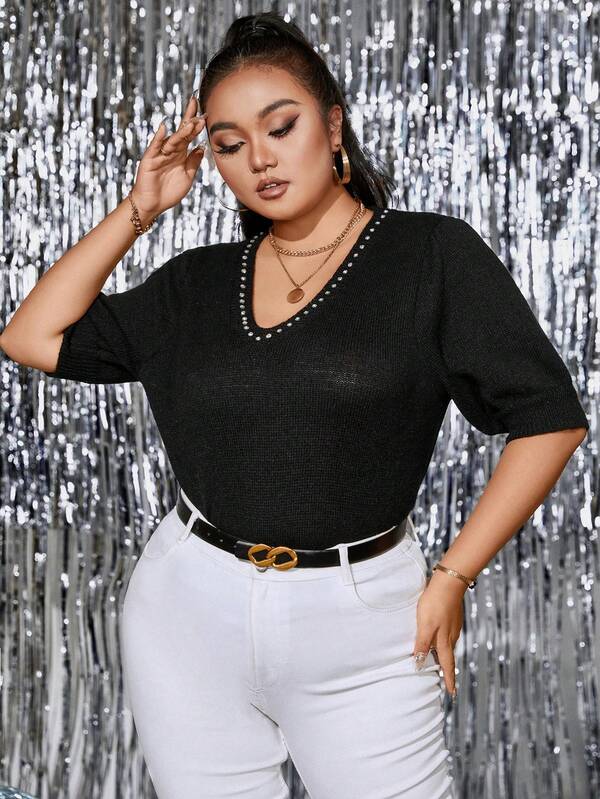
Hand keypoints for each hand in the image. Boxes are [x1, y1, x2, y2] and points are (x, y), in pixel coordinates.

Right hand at [131, 94, 206, 219]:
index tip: (206, 114)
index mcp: (180, 154)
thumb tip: (202, 147)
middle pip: (181, 131)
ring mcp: (160, 154)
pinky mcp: (150, 160)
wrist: (153, 205)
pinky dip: (159, 138)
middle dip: (189, 118)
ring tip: (191, 122)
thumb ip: (194, 162)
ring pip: (173, 140)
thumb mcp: (188, 177)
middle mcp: (171, 151)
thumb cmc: (169, 192)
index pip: (189, 135)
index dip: (197, 125)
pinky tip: (163, 128)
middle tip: (196, 102)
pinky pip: (155, 147)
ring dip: (182, 131)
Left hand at [412, 570, 465, 696]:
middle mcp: (451, 636)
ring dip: (445, 655)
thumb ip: (422, 644)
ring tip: (441, 662)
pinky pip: (448, 634)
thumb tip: (419, 664)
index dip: (449, 680)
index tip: (452, 694)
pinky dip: (444, 642)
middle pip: (449, 656)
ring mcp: (453, 626)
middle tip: (447, 681)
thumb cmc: (434, 604)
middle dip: (447, 670)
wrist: (449, 583)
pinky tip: (440, 637)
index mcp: (445, 641)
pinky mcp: (452, 616)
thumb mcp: (425, 626)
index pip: (447, 665)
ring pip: (449, 645)